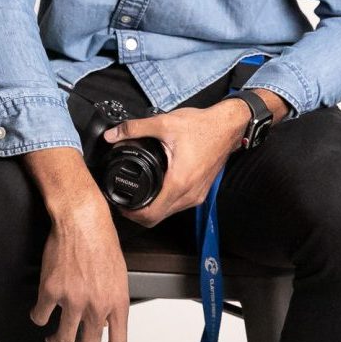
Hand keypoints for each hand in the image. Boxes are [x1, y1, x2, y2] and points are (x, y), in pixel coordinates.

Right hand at [29, 196, 129, 341]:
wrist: (82, 218)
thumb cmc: (101, 238)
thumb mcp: (118, 273)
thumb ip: (112, 300)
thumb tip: (106, 322)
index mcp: (117, 300)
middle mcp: (96, 304)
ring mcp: (73, 299)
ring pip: (62, 340)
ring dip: (57, 341)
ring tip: (55, 335)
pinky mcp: (51, 290)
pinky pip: (40, 317)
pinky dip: (38, 316)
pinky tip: (41, 309)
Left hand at [102, 102, 246, 227]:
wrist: (228, 127)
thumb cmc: (202, 126)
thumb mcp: (164, 123)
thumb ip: (135, 129)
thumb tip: (112, 135)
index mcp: (179, 182)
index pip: (150, 214)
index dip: (131, 213)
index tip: (120, 204)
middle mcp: (189, 194)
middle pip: (158, 218)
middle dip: (138, 212)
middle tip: (125, 200)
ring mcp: (197, 195)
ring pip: (169, 213)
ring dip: (153, 208)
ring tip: (139, 193)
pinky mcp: (201, 191)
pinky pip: (179, 205)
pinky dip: (166, 201)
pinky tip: (159, 187)